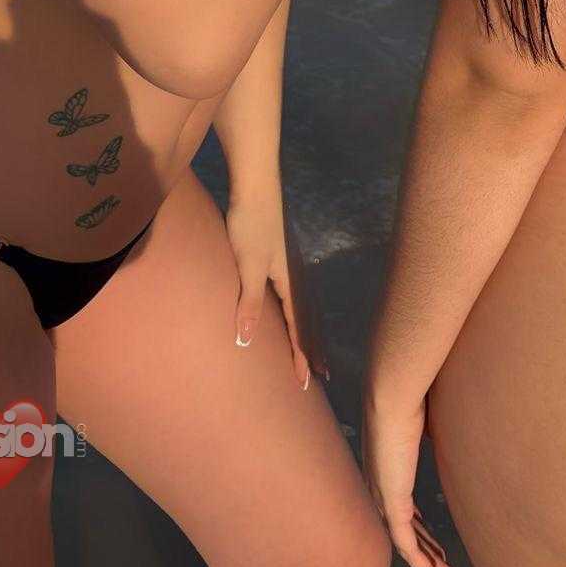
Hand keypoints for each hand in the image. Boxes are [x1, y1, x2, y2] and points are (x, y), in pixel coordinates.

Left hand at [226, 184, 324, 390]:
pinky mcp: (275, 252)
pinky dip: (294, 310)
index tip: (306, 380)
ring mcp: (285, 262)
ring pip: (299, 304)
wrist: (255, 185)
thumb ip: (250, 303)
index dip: (300, 353)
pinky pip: (289, 291)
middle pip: (305, 317)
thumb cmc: (250, 226)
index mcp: (288, 281)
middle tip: (318, 375)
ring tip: (307, 349)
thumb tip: (247, 342)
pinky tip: (284, 308)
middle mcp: (292, 274)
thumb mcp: (248, 266)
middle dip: (311, 347)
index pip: (297, 326)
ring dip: (304, 329)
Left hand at [361, 392, 452, 566]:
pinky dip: (421, 563)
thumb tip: (445, 429)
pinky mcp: (390, 502)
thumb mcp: (423, 422)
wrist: (390, 395)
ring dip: (426, 565)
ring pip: (404, 543)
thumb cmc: (408, 399)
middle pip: (404, 531)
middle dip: (426, 554)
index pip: (403, 511)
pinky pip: (405, 543)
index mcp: (385, 471)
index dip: (420, 531)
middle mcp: (379, 488)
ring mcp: (382, 497)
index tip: (435, 545)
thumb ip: (430, 434)